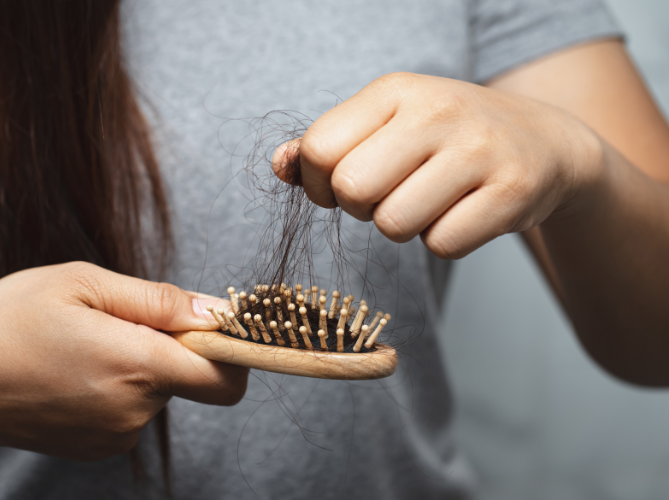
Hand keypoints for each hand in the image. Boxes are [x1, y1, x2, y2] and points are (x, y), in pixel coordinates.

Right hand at [0, 262, 246, 460]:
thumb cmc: (9, 323)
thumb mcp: (82, 284)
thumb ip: (158, 300)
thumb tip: (216, 311)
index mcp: (137, 365)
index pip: (226, 377)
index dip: (233, 350)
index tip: (212, 326)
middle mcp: (135, 410)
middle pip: (189, 377)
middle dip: (169, 346)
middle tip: (115, 321)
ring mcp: (116, 436)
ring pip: (158, 391)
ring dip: (138, 365)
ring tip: (84, 345)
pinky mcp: (98, 448)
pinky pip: (132, 410)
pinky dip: (119, 388)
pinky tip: (75, 372)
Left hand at [274, 72, 602, 257]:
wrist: (544, 143)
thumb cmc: (447, 137)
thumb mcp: (387, 124)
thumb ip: (327, 144)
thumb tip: (280, 166)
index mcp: (395, 90)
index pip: (319, 149)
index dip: (319, 184)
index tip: (342, 186)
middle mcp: (436, 111)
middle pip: (352, 190)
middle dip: (360, 208)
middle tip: (388, 196)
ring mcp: (478, 150)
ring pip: (393, 225)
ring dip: (403, 227)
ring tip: (429, 201)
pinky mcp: (511, 191)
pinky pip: (442, 245)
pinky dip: (445, 240)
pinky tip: (463, 212)